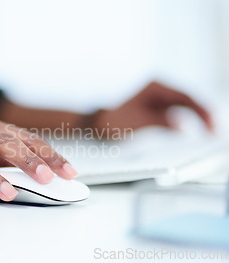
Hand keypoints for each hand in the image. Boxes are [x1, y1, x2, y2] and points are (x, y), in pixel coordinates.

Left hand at [94, 82, 213, 132]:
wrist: (101, 124)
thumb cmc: (115, 121)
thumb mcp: (138, 122)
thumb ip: (161, 122)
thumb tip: (182, 126)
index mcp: (156, 86)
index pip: (185, 97)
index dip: (201, 111)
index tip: (211, 125)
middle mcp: (161, 88)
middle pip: (190, 100)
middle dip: (204, 115)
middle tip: (215, 133)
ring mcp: (162, 97)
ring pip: (188, 106)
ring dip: (200, 118)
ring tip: (212, 133)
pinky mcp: (162, 107)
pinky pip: (182, 112)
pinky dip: (192, 120)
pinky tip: (201, 131)